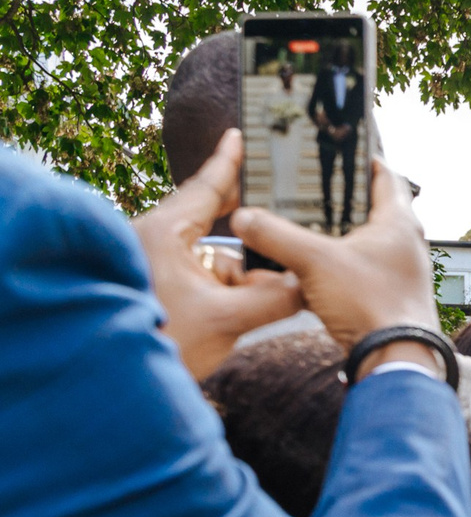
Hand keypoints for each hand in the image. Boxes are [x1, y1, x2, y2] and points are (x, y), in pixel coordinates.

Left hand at [131, 128, 303, 377]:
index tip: (239, 136)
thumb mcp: (227, 319)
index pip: (204, 187)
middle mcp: (156, 242)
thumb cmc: (162, 341)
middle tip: (279, 234)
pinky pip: (203, 281)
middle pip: (215, 228)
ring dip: (240, 282)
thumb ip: (274, 298)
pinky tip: (240, 314)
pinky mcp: (157, 290)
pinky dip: (227, 295)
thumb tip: (305, 286)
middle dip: (250, 242)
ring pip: (213, 262)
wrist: (119, 381)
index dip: (227, 162)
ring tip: (252, 308)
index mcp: (164, 232)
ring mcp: (155, 266)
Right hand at [234, 156, 438, 354]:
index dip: (361, 158)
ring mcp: (401, 270)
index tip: (337, 149)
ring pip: (366, 238)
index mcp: (398, 222)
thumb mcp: (313, 262)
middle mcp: (407, 243)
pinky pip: (363, 266)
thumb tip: (242, 217)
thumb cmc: (370, 306)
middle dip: (342, 197)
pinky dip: (341, 260)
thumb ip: (274, 235)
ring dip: (339, 231)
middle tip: (310, 188)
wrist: (395, 361)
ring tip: (305, 223)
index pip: (385, 174)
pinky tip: (316, 263)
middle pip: (373, 206)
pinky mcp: (391, 294)